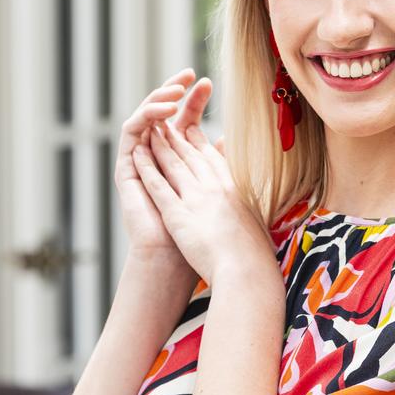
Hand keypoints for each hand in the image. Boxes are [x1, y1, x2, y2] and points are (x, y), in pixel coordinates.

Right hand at [115, 68, 215, 268]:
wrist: (176, 256)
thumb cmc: (199, 230)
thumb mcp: (213, 187)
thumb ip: (217, 161)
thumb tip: (231, 139)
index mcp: (178, 157)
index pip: (184, 119)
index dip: (193, 100)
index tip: (206, 82)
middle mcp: (157, 154)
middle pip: (164, 114)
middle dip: (175, 91)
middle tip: (189, 74)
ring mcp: (141, 159)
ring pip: (146, 117)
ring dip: (160, 99)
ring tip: (176, 91)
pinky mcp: (127, 167)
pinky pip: (131, 134)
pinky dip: (144, 119)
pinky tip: (162, 112)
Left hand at [132, 105, 275, 285]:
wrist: (247, 271)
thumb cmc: (255, 255)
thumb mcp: (257, 222)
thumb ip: (249, 208)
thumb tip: (249, 205)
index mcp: (234, 188)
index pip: (212, 158)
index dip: (199, 141)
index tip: (191, 129)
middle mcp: (215, 187)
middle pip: (191, 155)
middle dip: (176, 136)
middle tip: (165, 123)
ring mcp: (196, 198)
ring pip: (173, 164)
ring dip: (159, 145)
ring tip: (150, 131)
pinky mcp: (178, 213)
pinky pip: (158, 185)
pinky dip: (147, 167)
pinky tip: (137, 155)